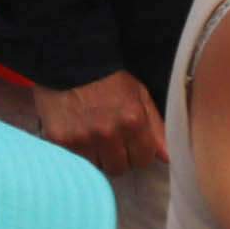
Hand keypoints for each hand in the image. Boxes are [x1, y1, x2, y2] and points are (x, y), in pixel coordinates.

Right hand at [29, 70, 165, 174]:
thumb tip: (168, 158)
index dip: (138, 151)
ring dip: (98, 156)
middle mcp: (108, 133)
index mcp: (132, 121)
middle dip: (118, 156)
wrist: (68, 61)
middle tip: (110, 137)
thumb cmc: (107, 78)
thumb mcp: (138, 94)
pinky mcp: (61, 141)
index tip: (131, 141)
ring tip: (92, 135)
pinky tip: (76, 134)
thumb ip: (156, 127)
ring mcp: (83, 139)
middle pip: (120, 168)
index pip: (143, 160)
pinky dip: (78, 152)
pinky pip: (76, 161)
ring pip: (98, 167)